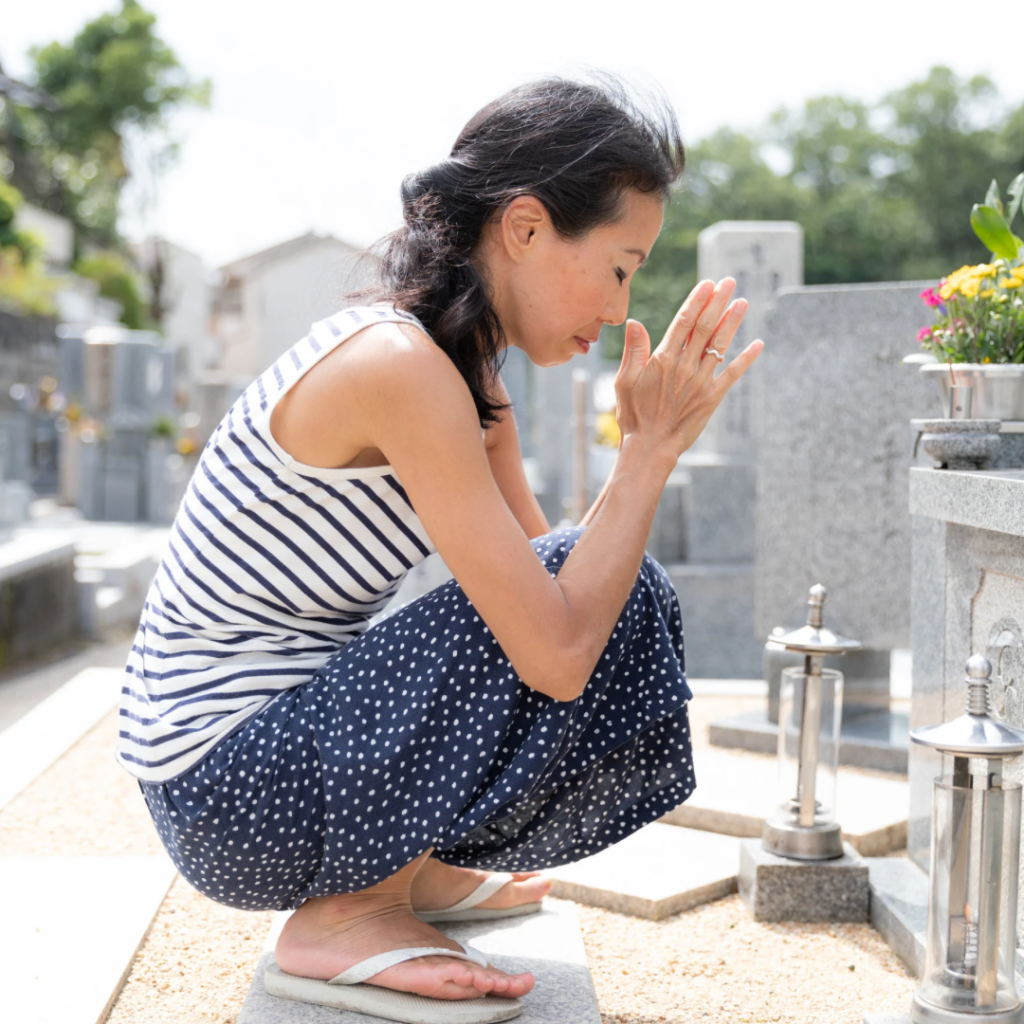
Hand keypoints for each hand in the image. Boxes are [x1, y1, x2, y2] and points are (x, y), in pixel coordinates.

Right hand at [613, 277, 762, 459]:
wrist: (650, 447)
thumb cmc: (633, 415)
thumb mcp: (625, 381)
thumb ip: (634, 350)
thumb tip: (634, 322)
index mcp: (663, 359)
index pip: (684, 321)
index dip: (698, 300)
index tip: (708, 284)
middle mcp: (685, 366)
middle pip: (705, 326)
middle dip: (718, 302)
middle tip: (730, 282)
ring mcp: (701, 381)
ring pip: (719, 345)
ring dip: (733, 322)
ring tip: (743, 302)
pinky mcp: (712, 397)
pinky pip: (732, 374)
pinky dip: (746, 359)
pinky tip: (758, 344)